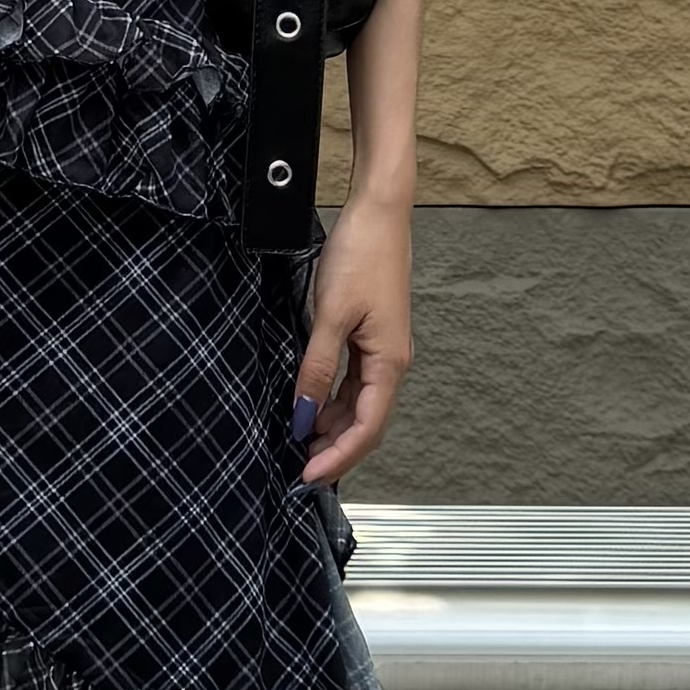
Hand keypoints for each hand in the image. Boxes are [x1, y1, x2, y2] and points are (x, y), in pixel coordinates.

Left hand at [292, 197, 412, 485]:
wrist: (378, 213)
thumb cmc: (362, 255)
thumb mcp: (329, 315)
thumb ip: (316, 368)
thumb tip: (304, 414)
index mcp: (389, 362)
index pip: (366, 429)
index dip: (337, 458)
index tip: (306, 476)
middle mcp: (392, 362)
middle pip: (365, 423)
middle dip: (335, 449)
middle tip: (297, 467)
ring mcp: (382, 350)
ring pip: (359, 404)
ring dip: (332, 426)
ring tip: (299, 442)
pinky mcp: (372, 336)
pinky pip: (354, 381)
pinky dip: (333, 399)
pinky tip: (311, 405)